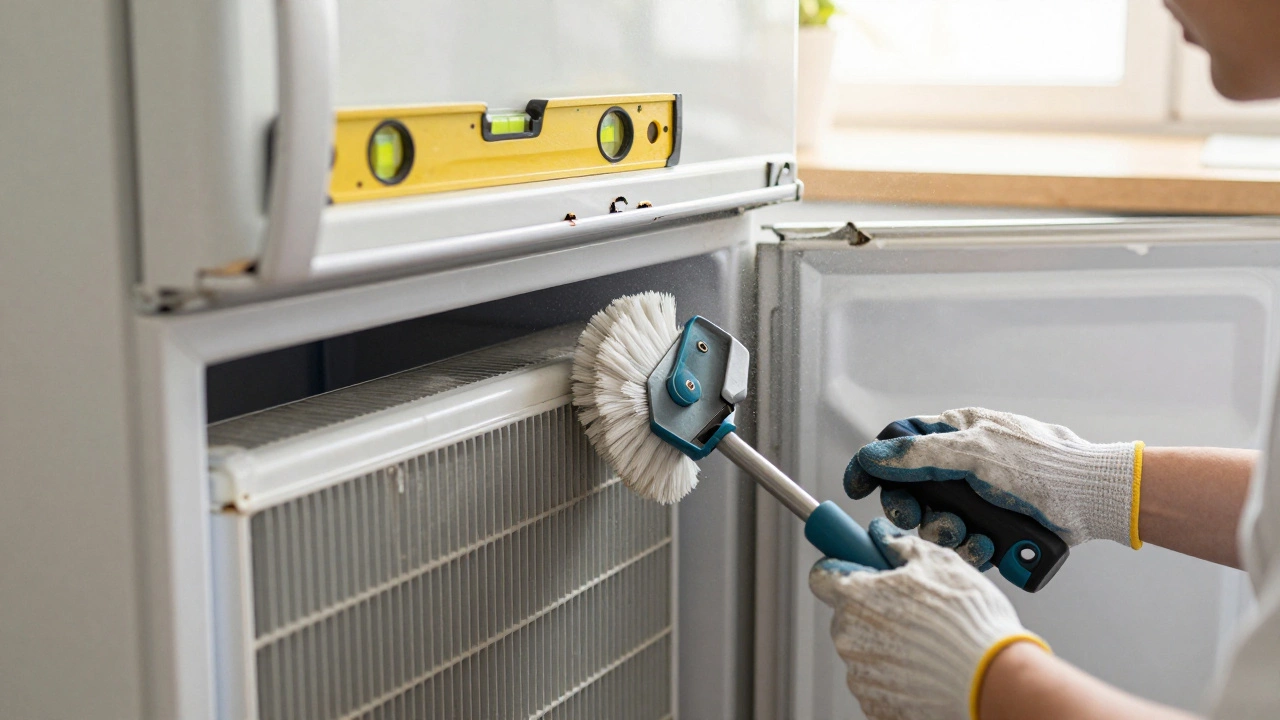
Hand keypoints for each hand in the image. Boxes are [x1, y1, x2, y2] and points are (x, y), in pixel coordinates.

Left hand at [811, 518, 1049, 719]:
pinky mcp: (876, 705)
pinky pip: (879, 683)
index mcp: (855, 596)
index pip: (822, 577)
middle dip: (873, 609)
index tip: (857, 569)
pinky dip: (898, 676)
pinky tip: (927, 670)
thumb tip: (883, 537)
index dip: (842, 569)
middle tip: (912, 609)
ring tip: (929, 644)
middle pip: (847, 615)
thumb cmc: (969, 620)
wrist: (994, 680)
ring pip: (864, 650)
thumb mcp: (939, 562)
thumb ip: (900, 545)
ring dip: (887, 644)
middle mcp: (848, 637)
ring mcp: (861, 675)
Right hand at [845, 409, 1141, 562]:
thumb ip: (919, 455)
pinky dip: (973, 548)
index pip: (899, 444)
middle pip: (911, 490)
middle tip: (917, 517)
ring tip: (970, 535)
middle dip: (914, 509)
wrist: (1094, 499)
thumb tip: (873, 454)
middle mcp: (963, 464)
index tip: (857, 486)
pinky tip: (990, 546)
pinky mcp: (994, 526)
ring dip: (947, 533)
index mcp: (956, 433)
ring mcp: (978, 496)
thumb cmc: (1040, 464)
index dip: (874, 465)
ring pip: (936, 521)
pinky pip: (965, 542)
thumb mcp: (974, 454)